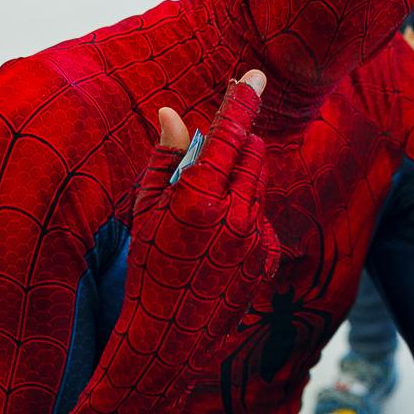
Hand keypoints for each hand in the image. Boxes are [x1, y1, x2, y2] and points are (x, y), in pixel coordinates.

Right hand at [129, 72, 279, 373]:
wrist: (169, 338)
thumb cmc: (147, 267)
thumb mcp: (145, 209)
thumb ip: (165, 158)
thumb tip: (174, 114)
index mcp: (198, 198)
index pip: (229, 133)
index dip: (243, 100)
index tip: (255, 75)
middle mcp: (234, 215)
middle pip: (251, 151)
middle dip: (234, 144)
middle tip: (207, 160)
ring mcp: (256, 237)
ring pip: (258, 181)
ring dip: (238, 179)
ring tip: (205, 210)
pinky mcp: (268, 255)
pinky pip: (262, 215)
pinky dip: (245, 214)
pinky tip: (217, 243)